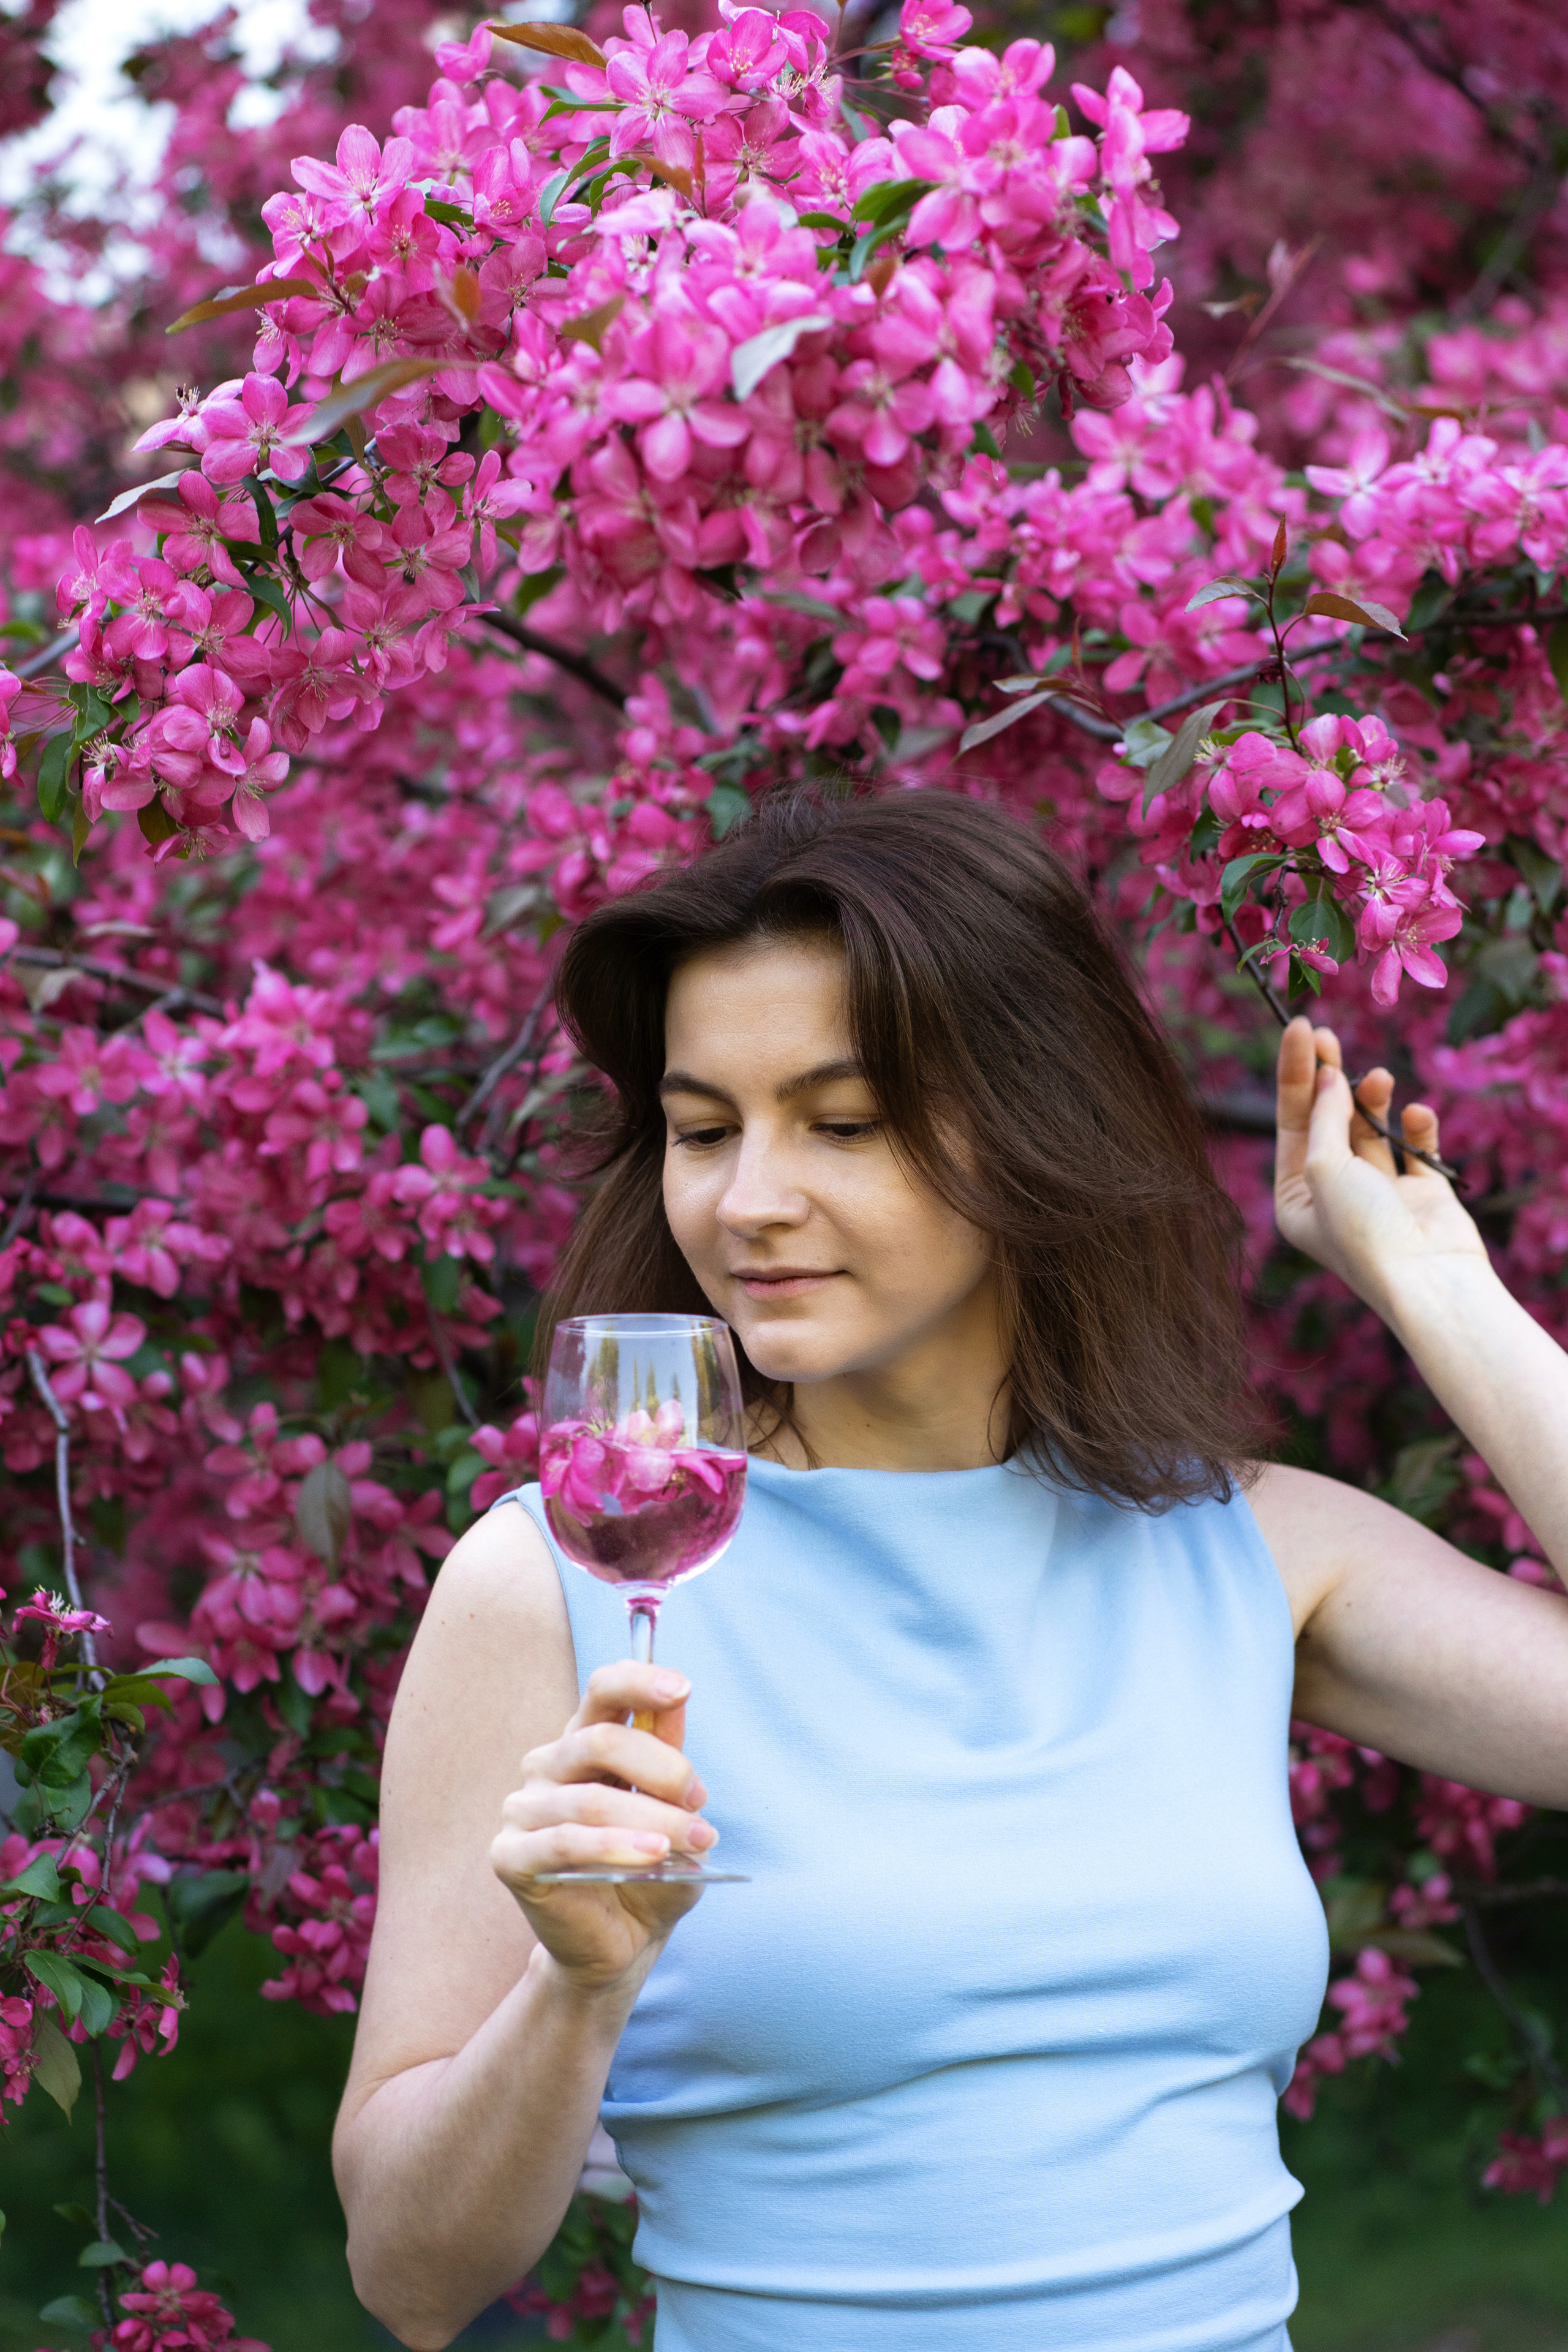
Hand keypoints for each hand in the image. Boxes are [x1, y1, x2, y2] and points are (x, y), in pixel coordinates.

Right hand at [490, 1661, 715, 1993]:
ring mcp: (522, 1809)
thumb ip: (672, 1761)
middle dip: (662, 1769)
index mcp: (586, 1741)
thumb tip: (676, 1701)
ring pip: (590, 1800)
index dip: (640, 1681)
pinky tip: (652, 1857)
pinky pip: (563, 1842)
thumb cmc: (652, 1870)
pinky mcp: (510, 1855)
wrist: (623, 1944)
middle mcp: (548, 1765)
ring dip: (652, 1820)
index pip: (603, 1689)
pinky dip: (613, 1847)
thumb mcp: (675, 1812)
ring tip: (695, 1840)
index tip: (682, 1687)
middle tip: (700, 1803)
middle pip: (601, 1741)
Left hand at [1273, 1015, 1489, 1316]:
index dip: (1294, 1074)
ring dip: (1373, 1098)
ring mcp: (1378, 1193)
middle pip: (1327, 1121)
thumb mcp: (1324, 1166)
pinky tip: (1418, 1115)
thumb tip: (1326, 1076)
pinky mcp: (1420, 1193)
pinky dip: (1417, 1126)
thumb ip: (1324, 1117)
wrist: (1428, 1279)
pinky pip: (1414, 1146)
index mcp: (1296, 1198)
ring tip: (1379, 1078)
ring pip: (1370, 1128)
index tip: (1301, 1028)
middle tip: (1327, 1034)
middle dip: (1328, 1077)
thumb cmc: (1363, 1229)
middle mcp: (1334, 1195)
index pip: (1290, 1123)